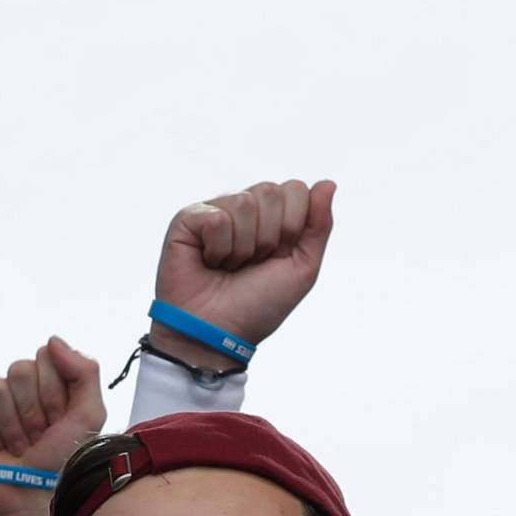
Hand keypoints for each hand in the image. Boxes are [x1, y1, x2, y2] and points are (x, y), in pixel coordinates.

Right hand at [0, 337, 105, 515]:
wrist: (37, 503)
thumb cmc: (66, 463)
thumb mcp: (90, 416)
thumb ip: (84, 372)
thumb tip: (52, 341)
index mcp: (53, 385)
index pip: (45, 358)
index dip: (55, 392)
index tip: (61, 421)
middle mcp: (23, 392)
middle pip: (19, 370)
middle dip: (33, 410)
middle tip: (39, 438)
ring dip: (12, 426)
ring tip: (21, 449)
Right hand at [150, 179, 335, 370]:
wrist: (218, 332)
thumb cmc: (258, 305)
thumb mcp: (302, 269)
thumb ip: (319, 226)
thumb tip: (328, 183)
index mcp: (273, 217)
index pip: (296, 189)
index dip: (293, 227)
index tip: (277, 257)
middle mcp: (244, 208)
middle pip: (271, 191)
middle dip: (268, 238)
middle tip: (251, 264)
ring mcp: (215, 210)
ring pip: (244, 203)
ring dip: (242, 248)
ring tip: (227, 266)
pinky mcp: (188, 218)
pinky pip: (217, 218)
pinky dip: (218, 249)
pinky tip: (207, 262)